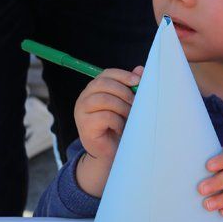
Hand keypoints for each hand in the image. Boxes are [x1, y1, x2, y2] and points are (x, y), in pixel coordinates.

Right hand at [74, 66, 141, 196]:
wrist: (111, 152)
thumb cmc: (119, 125)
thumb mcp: (126, 104)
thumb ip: (131, 87)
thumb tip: (141, 69)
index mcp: (94, 89)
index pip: (106, 74)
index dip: (123, 75)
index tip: (138, 81)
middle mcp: (84, 97)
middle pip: (103, 84)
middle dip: (124, 92)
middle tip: (136, 103)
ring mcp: (81, 111)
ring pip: (105, 100)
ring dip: (122, 108)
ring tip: (129, 117)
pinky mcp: (84, 126)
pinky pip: (105, 116)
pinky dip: (118, 122)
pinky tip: (120, 129)